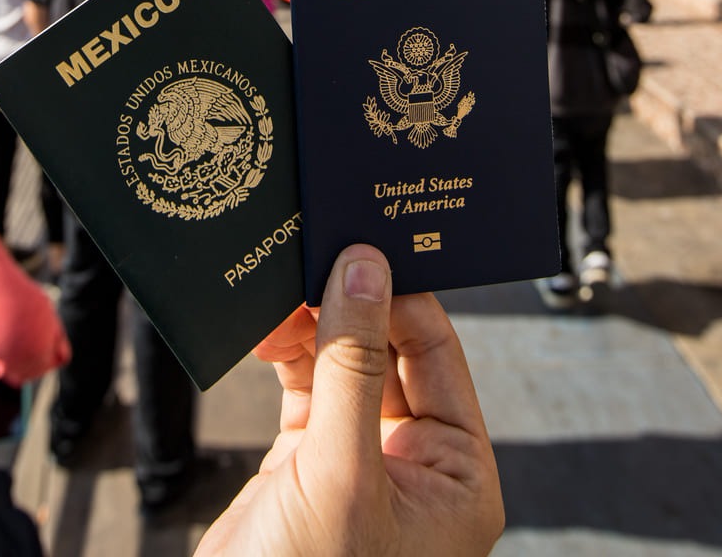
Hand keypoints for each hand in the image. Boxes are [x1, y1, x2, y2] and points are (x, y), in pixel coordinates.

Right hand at [196, 244, 503, 556]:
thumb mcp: (341, 473)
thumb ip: (355, 366)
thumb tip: (366, 271)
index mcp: (457, 474)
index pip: (438, 353)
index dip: (399, 295)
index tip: (358, 248)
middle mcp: (415, 463)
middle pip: (389, 348)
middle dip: (349, 303)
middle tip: (311, 255)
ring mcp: (360, 460)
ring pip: (344, 360)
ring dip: (311, 323)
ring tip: (278, 290)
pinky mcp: (308, 461)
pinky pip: (306, 383)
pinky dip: (285, 350)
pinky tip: (264, 329)